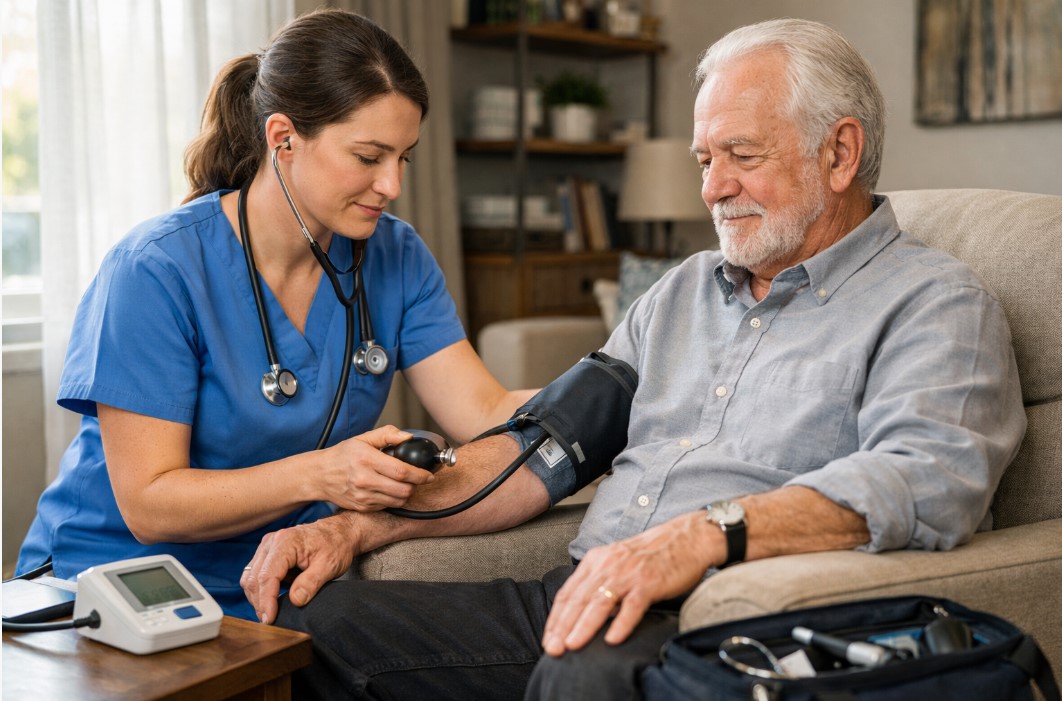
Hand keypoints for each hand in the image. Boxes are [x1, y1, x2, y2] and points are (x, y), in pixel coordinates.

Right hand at [241, 513, 358, 623]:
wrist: (337, 532)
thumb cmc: (335, 545)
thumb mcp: (330, 565)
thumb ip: (311, 582)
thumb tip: (295, 601)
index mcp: (285, 542)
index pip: (267, 576)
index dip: (266, 601)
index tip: (270, 619)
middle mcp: (271, 542)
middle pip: (254, 578)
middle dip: (260, 603)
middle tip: (270, 621)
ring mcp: (266, 546)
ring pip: (249, 577)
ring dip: (257, 597)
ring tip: (270, 613)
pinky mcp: (266, 552)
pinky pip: (254, 573)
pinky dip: (259, 589)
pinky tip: (271, 599)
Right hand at [319, 425, 436, 510]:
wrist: (319, 475)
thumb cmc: (342, 455)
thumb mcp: (363, 438)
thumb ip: (387, 434)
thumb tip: (407, 437)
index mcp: (367, 460)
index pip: (401, 471)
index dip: (420, 475)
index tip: (428, 475)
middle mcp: (364, 480)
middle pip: (403, 490)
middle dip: (416, 485)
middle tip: (417, 479)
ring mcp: (363, 496)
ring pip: (398, 501)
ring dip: (406, 493)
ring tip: (404, 484)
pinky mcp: (362, 507)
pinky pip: (387, 506)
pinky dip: (393, 499)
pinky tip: (389, 490)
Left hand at [541, 512, 720, 655]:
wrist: (685, 539)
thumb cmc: (651, 555)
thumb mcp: (617, 562)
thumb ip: (600, 583)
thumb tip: (585, 613)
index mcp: (596, 561)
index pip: (568, 592)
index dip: (555, 618)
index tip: (548, 639)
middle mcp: (608, 566)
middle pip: (578, 599)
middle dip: (562, 626)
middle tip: (553, 649)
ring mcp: (628, 574)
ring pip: (599, 602)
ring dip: (584, 626)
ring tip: (572, 645)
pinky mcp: (649, 583)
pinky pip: (632, 606)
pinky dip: (621, 624)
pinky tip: (611, 640)